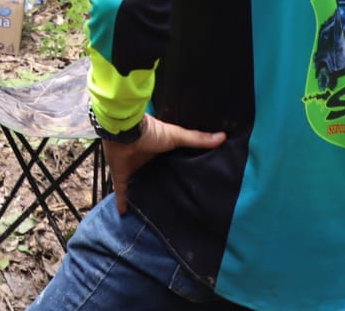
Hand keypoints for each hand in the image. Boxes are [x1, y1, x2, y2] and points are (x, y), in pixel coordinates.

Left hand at [104, 116, 225, 215]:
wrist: (125, 131)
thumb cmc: (151, 132)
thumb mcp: (176, 136)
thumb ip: (196, 139)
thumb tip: (223, 137)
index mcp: (159, 152)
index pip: (168, 165)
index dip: (174, 173)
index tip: (185, 185)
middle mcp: (145, 162)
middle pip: (153, 177)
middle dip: (158, 187)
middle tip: (170, 203)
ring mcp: (132, 170)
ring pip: (138, 186)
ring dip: (142, 195)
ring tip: (152, 211)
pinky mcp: (121, 176)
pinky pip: (122, 193)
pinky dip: (122, 203)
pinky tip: (125, 214)